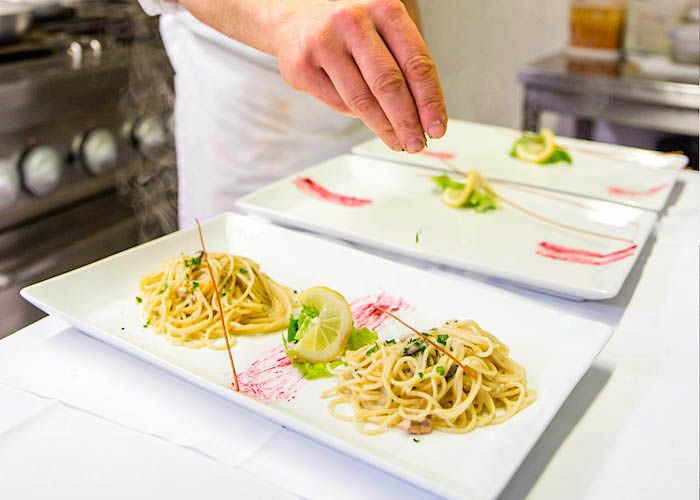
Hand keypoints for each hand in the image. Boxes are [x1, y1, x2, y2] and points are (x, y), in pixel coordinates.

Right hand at [274, 0, 446, 152]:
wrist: (293, 14)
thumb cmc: (349, 27)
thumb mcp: (382, 28)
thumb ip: (404, 62)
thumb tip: (426, 115)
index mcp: (383, 8)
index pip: (416, 63)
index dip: (430, 101)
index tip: (437, 127)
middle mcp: (353, 22)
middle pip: (388, 85)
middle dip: (407, 121)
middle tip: (417, 143)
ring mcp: (324, 43)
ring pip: (362, 100)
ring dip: (385, 128)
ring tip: (398, 141)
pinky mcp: (302, 66)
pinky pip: (339, 103)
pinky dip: (357, 116)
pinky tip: (369, 118)